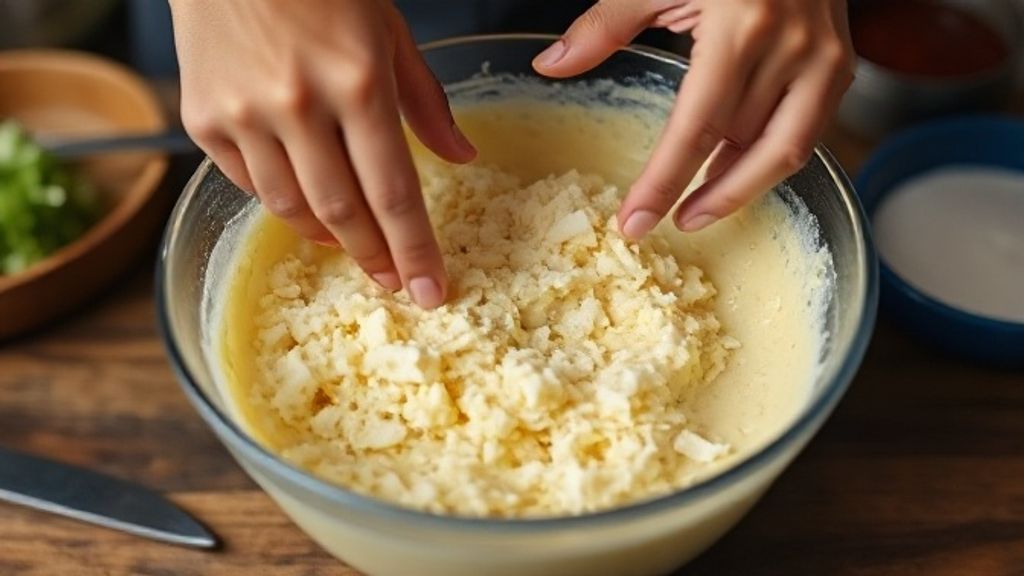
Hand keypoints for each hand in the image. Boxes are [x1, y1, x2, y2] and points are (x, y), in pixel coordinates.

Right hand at [169, 0, 475, 307]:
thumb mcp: (389, 31)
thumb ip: (425, 101)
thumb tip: (461, 158)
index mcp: (357, 82)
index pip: (393, 191)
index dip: (415, 250)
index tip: (430, 291)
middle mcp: (298, 105)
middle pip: (343, 212)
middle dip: (375, 257)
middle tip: (394, 281)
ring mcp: (244, 115)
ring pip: (292, 208)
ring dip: (329, 237)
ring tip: (354, 245)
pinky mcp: (203, 119)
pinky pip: (248, 185)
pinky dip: (283, 204)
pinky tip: (307, 208)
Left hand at [533, 0, 853, 237]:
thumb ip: (605, 24)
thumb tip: (550, 65)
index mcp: (741, 26)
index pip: (697, 127)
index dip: (664, 183)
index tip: (636, 222)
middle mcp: (791, 47)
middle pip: (740, 147)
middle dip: (701, 194)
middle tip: (664, 222)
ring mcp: (824, 59)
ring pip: (781, 152)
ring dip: (737, 185)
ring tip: (697, 209)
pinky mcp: (840, 67)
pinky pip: (806, 133)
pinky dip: (767, 159)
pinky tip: (733, 171)